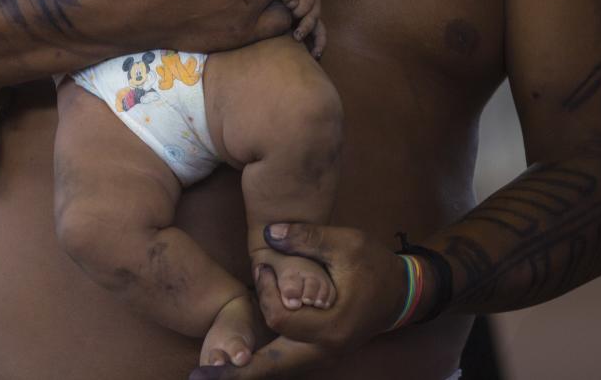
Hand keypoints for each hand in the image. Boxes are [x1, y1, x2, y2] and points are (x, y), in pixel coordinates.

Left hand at [190, 224, 410, 376]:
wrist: (402, 293)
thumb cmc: (374, 265)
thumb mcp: (345, 242)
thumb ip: (307, 238)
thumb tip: (268, 233)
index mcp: (331, 325)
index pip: (282, 317)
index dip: (266, 290)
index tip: (263, 267)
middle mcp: (324, 349)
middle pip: (271, 366)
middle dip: (236, 372)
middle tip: (198, 375)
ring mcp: (322, 355)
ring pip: (277, 370)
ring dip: (245, 372)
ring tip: (209, 376)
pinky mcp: (318, 352)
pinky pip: (284, 364)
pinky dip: (261, 365)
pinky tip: (238, 365)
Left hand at [284, 0, 324, 58]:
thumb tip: (291, 6)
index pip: (308, 2)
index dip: (300, 9)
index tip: (291, 12)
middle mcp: (315, 6)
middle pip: (314, 18)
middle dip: (306, 27)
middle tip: (297, 37)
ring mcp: (314, 17)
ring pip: (321, 31)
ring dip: (319, 43)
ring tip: (315, 54)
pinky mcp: (311, 27)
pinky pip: (316, 38)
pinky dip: (316, 47)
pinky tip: (313, 57)